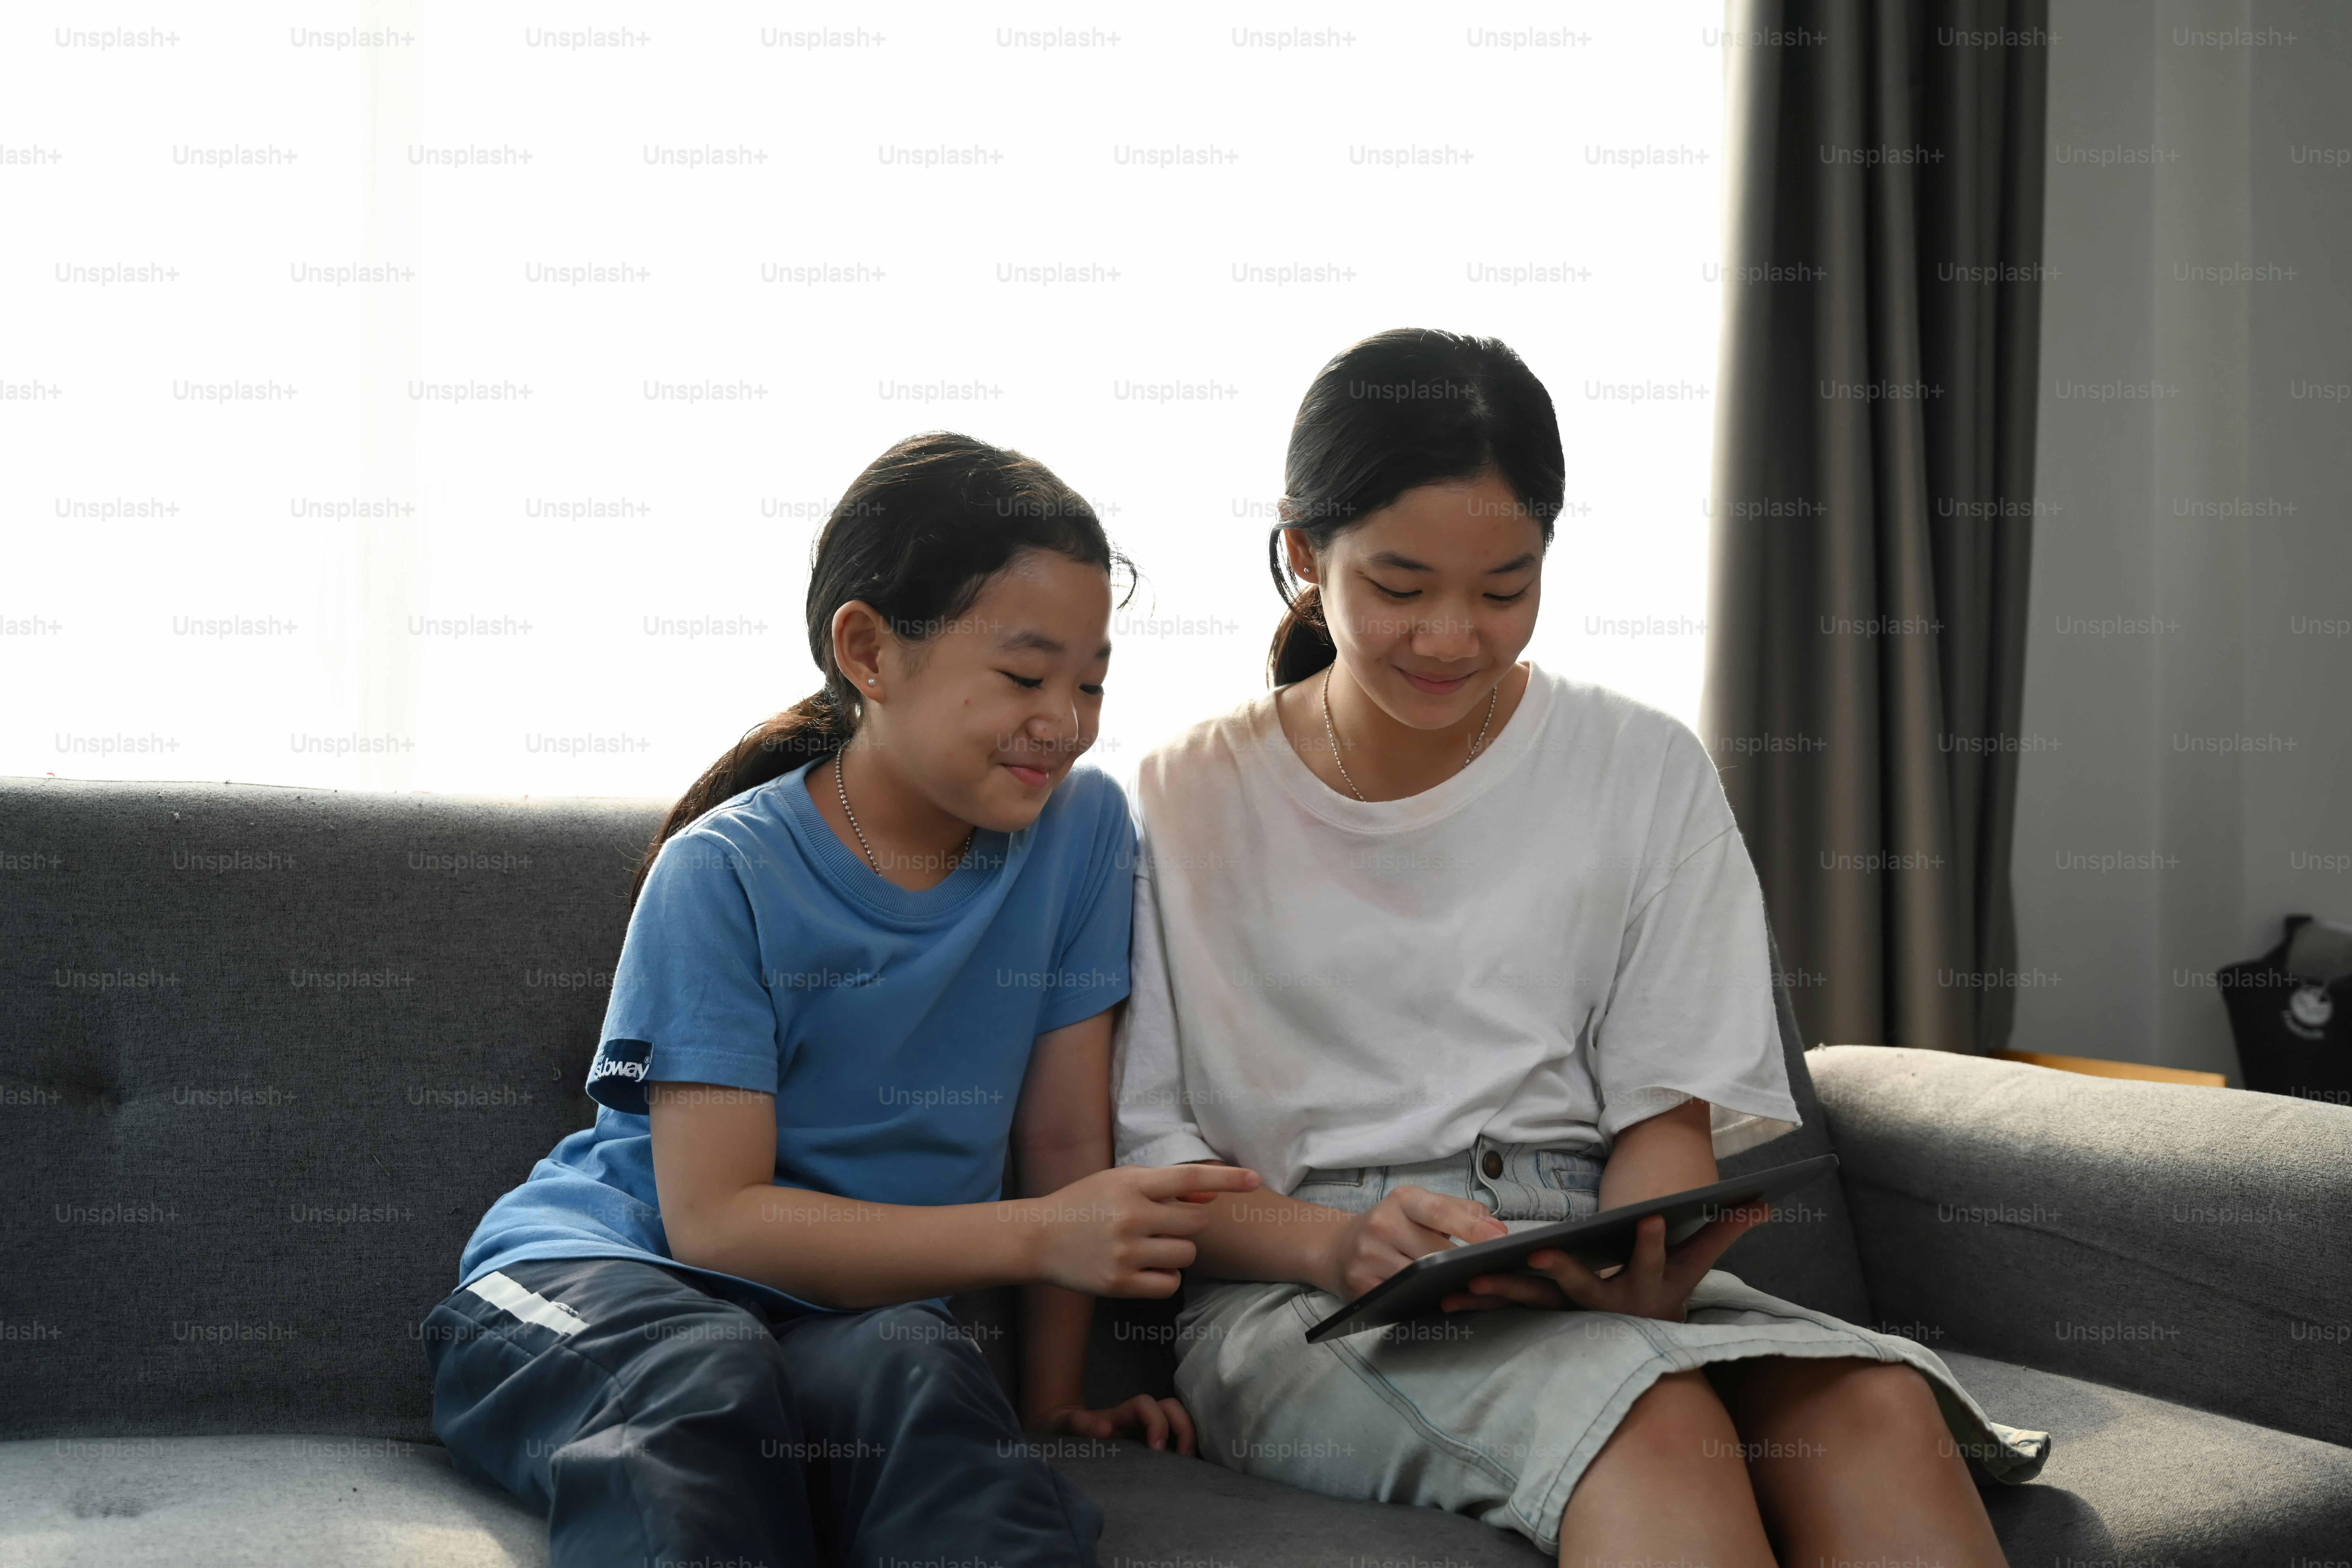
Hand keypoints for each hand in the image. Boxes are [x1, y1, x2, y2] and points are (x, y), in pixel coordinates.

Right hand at [1023, 1163, 1260, 1297]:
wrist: (1040, 1238)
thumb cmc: (1086, 1204)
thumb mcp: (1120, 1182)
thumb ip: (1166, 1187)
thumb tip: (1212, 1195)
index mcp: (1131, 1185)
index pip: (1190, 1177)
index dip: (1227, 1178)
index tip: (1256, 1179)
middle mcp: (1131, 1217)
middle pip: (1197, 1222)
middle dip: (1190, 1223)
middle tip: (1164, 1224)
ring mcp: (1126, 1253)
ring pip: (1186, 1255)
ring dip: (1177, 1251)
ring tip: (1148, 1245)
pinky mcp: (1120, 1284)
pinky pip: (1170, 1285)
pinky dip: (1166, 1277)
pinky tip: (1145, 1267)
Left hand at [1028, 1393, 1197, 1455]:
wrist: (1059, 1433)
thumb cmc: (1063, 1428)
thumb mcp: (1064, 1424)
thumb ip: (1080, 1423)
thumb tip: (1105, 1430)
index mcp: (1121, 1413)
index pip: (1147, 1404)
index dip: (1157, 1422)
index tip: (1155, 1450)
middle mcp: (1137, 1420)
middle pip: (1172, 1408)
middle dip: (1184, 1428)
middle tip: (1183, 1459)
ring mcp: (1144, 1433)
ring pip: (1178, 1422)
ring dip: (1188, 1439)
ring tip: (1187, 1469)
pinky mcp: (1147, 1449)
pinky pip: (1172, 1444)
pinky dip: (1183, 1452)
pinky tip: (1183, 1474)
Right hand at [1316, 1184, 1509, 1300]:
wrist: (1338, 1248)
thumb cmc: (1391, 1226)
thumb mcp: (1420, 1208)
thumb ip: (1460, 1212)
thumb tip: (1498, 1229)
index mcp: (1402, 1200)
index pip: (1440, 1210)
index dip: (1471, 1226)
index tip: (1501, 1239)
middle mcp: (1381, 1224)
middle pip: (1435, 1251)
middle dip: (1463, 1264)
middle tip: (1491, 1272)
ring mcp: (1368, 1256)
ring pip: (1420, 1278)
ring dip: (1445, 1285)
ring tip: (1466, 1287)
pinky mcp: (1360, 1285)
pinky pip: (1402, 1297)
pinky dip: (1420, 1299)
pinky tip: (1433, 1299)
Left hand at [1439, 1203, 1770, 1321]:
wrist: (1645, 1349)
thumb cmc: (1668, 1296)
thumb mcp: (1696, 1267)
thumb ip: (1722, 1231)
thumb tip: (1763, 1202)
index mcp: (1645, 1286)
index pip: (1652, 1256)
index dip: (1650, 1239)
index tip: (1646, 1215)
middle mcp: (1606, 1304)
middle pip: (1583, 1285)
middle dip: (1562, 1267)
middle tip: (1537, 1248)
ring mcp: (1571, 1314)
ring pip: (1535, 1300)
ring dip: (1502, 1290)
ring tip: (1469, 1279)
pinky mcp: (1543, 1317)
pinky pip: (1507, 1308)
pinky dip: (1478, 1303)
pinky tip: (1447, 1298)